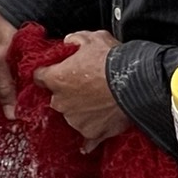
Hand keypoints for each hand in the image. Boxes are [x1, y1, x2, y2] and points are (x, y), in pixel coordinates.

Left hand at [35, 30, 133, 151]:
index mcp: (56, 79)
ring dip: (81, 110)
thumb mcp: (93, 39)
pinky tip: (90, 139)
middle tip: (85, 85)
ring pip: (72, 115)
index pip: (39, 76)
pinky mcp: (93, 133)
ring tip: (99, 101)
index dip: (48, 72)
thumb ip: (76, 40)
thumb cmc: (114, 61)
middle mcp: (61, 102)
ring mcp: (76, 120)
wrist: (139, 83)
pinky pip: (88, 138)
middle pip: (56, 98)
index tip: (55, 72)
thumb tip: (71, 42)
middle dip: (67, 92)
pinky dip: (90, 138)